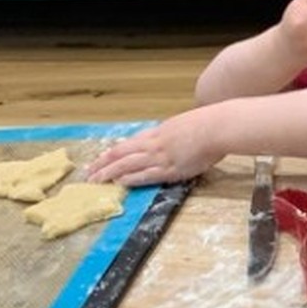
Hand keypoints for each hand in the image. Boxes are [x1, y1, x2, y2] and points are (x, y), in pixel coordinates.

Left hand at [86, 106, 223, 185]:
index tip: (100, 159)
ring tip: (95, 180)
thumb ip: (173, 134)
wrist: (218, 127)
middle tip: (88, 172)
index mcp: (158, 133)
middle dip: (103, 163)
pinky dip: (130, 178)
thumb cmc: (208, 124)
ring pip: (128, 164)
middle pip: (121, 153)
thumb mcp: (184, 126)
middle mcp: (154, 144)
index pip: (129, 143)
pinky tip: (119, 183)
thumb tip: (170, 141)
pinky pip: (146, 174)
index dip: (112, 152)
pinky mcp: (170, 168)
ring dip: (109, 172)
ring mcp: (161, 156)